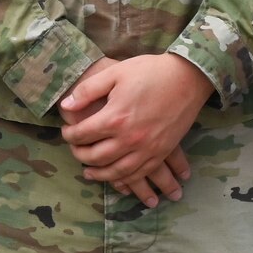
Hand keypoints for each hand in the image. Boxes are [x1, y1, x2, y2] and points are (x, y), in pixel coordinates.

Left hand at [59, 54, 213, 204]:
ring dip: (100, 174)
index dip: (70, 135)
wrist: (187, 78)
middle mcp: (130, 138)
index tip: (66, 132)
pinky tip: (117, 179)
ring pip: (117, 172)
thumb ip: (88, 91)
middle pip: (97, 157)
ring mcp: (147, 149)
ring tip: (89, 172)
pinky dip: (125, 180)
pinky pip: (140, 173)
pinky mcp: (161, 152)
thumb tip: (65, 106)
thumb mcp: (115, 73)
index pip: (83, 134)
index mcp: (115, 117)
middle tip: (74, 150)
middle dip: (80, 156)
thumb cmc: (149, 72)